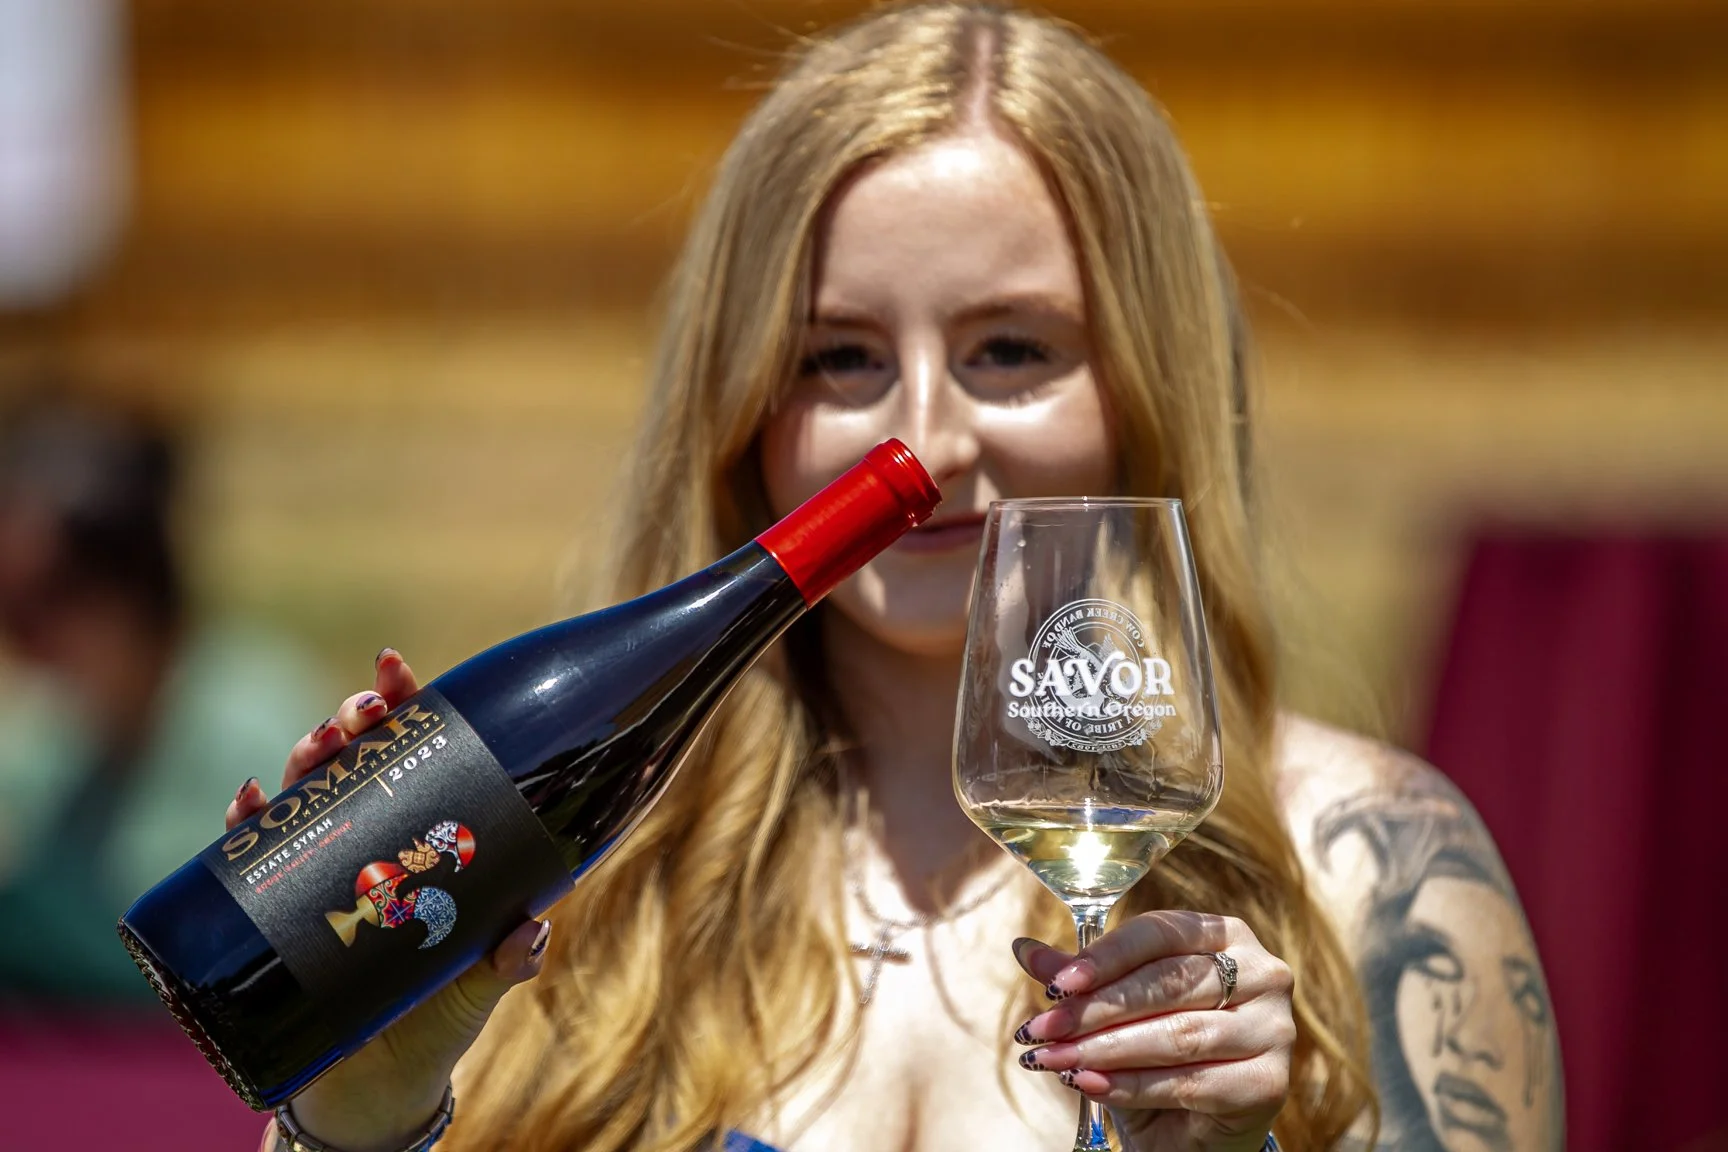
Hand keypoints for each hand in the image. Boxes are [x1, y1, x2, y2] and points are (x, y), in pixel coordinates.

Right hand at [226, 649, 547, 1151]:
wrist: (379, 1084)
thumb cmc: (440, 1017)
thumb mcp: (481, 984)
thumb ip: (509, 959)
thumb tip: (530, 932)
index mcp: (424, 836)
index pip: (416, 754)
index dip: (405, 705)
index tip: (394, 667)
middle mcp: (370, 840)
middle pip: (355, 761)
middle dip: (350, 723)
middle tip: (357, 713)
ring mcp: (321, 870)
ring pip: (305, 794)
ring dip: (303, 760)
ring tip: (315, 746)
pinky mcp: (275, 912)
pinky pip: (248, 858)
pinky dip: (244, 825)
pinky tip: (247, 803)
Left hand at [1011, 911, 1293, 1151]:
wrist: (1192, 1130)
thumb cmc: (1155, 1053)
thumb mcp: (1112, 1010)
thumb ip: (1078, 978)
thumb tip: (1023, 949)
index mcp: (1225, 934)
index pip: (1159, 933)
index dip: (1104, 958)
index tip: (1054, 985)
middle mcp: (1262, 971)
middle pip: (1169, 983)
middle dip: (1095, 1010)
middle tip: (1043, 1031)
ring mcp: (1274, 1028)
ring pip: (1179, 1034)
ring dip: (1106, 1049)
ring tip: (1055, 1061)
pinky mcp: (1270, 1082)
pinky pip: (1191, 1081)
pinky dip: (1133, 1085)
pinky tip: (1091, 1085)